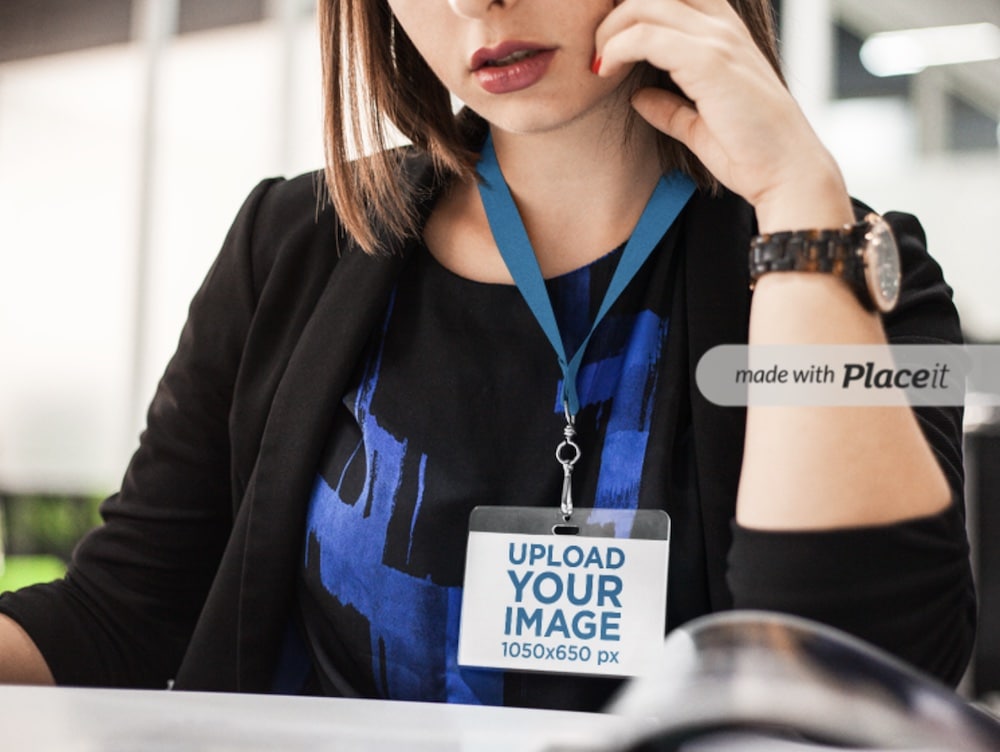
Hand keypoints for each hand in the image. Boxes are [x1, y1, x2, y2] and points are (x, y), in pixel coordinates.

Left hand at [594, 0, 853, 230]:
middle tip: (595, 54)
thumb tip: (637, 95)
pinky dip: (617, 49)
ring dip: (609, 31)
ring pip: (643, 4)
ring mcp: (717, 39)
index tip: (606, 47)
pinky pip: (647, 36)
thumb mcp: (699, 125)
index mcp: (722, 31)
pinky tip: (605, 72)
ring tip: (598, 65)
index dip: (629, 10)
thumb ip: (669, 106)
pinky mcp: (709, 61)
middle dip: (611, 16)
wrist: (786, 173)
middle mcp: (721, 26)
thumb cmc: (751, 152)